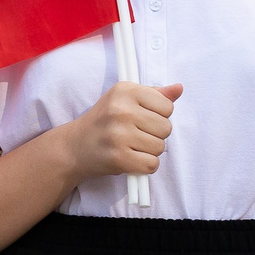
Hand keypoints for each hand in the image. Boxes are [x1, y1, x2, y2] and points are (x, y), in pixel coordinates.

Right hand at [62, 81, 181, 179]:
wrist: (75, 147)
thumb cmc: (104, 121)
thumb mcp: (124, 99)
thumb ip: (154, 94)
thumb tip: (179, 88)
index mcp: (125, 90)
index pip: (167, 106)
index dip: (159, 115)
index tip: (142, 118)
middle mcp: (121, 110)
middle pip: (166, 128)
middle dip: (155, 134)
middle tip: (135, 134)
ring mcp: (119, 134)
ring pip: (160, 147)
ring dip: (149, 151)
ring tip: (131, 146)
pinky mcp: (118, 157)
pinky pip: (151, 164)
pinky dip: (145, 166)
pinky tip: (131, 159)